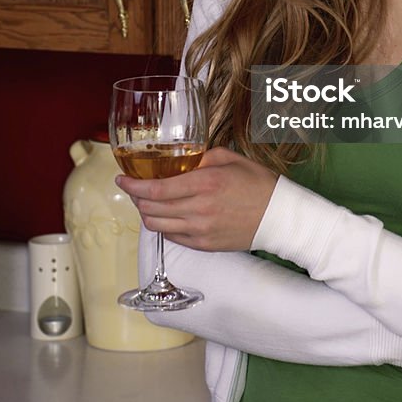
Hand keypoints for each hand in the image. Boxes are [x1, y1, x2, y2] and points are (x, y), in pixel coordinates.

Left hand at [116, 147, 277, 250]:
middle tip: (135, 187)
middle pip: (150, 209)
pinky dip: (163, 225)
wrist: (278, 216)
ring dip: (146, 213)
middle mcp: (198, 209)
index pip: (156, 189)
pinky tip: (167, 214)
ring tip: (148, 202)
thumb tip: (180, 159)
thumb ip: (201, 157)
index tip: (122, 179)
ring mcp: (200, 231)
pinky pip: (172, 236)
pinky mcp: (203, 245)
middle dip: (136, 198)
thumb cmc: (258, 184)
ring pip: (156, 226)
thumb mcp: (229, 159)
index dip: (133, 186)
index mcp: (205, 183)